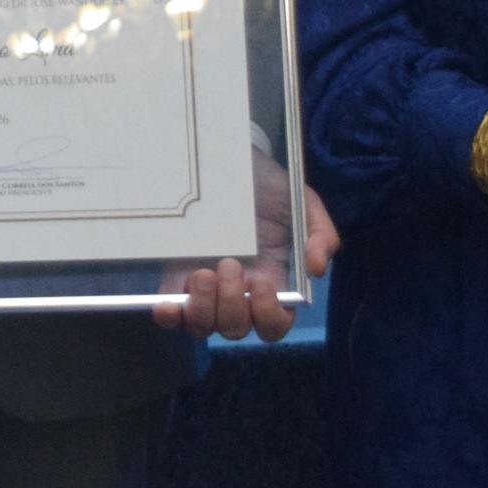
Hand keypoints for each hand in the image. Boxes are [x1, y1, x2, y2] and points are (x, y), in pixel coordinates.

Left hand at [154, 149, 340, 341]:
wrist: (231, 159)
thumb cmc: (270, 186)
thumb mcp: (303, 203)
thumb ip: (321, 234)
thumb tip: (315, 270)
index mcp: (271, 280)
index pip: (273, 323)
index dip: (269, 316)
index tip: (263, 282)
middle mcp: (237, 290)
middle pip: (234, 328)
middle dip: (233, 305)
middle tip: (230, 265)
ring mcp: (204, 284)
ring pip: (202, 325)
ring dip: (203, 309)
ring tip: (203, 274)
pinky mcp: (174, 272)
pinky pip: (170, 311)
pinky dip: (168, 317)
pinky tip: (165, 306)